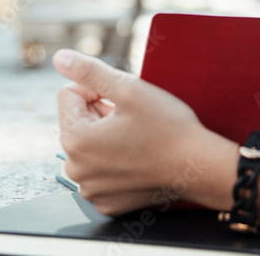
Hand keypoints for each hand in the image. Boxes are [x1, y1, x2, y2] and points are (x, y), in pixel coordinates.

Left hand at [53, 49, 236, 215]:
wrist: (198, 167)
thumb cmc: (168, 128)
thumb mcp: (130, 90)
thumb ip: (90, 71)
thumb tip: (60, 58)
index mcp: (76, 140)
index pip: (69, 94)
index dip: (97, 89)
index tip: (123, 100)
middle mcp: (76, 170)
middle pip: (78, 122)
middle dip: (101, 115)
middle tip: (134, 120)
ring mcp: (91, 190)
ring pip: (89, 148)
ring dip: (107, 138)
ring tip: (138, 138)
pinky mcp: (107, 202)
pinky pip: (101, 172)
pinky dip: (116, 163)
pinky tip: (140, 159)